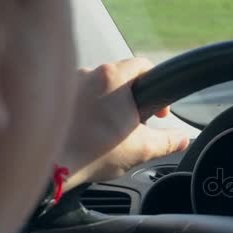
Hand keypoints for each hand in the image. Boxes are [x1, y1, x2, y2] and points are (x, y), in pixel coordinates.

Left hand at [59, 58, 189, 190]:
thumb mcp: (143, 148)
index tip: (157, 111)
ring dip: (108, 103)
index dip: (157, 87)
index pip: (144, 65)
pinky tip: (88, 132)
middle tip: (135, 123)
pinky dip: (85, 110)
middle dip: (132, 98)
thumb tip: (183, 139)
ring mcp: (67, 84)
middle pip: (120, 77)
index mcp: (113, 78)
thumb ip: (169, 141)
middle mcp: (88, 73)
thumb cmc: (94, 152)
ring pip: (97, 87)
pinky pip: (76, 98)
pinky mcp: (52, 98)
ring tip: (109, 130)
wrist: (49, 166)